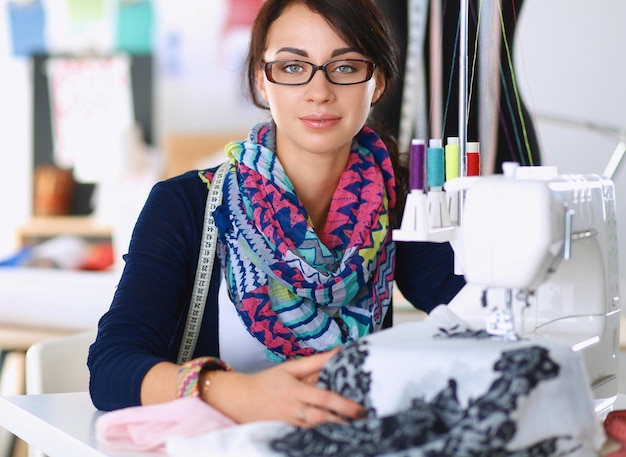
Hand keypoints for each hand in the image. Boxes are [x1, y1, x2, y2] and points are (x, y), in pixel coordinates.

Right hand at [202, 349, 365, 426]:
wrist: (239, 399)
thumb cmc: (267, 382)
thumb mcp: (290, 367)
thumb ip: (316, 362)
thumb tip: (339, 351)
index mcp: (294, 391)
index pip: (323, 398)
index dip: (343, 404)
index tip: (360, 408)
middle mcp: (292, 409)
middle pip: (321, 418)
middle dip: (342, 421)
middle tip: (362, 422)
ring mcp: (288, 424)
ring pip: (315, 429)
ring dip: (334, 429)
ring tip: (354, 429)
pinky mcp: (285, 434)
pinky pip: (305, 436)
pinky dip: (319, 435)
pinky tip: (332, 436)